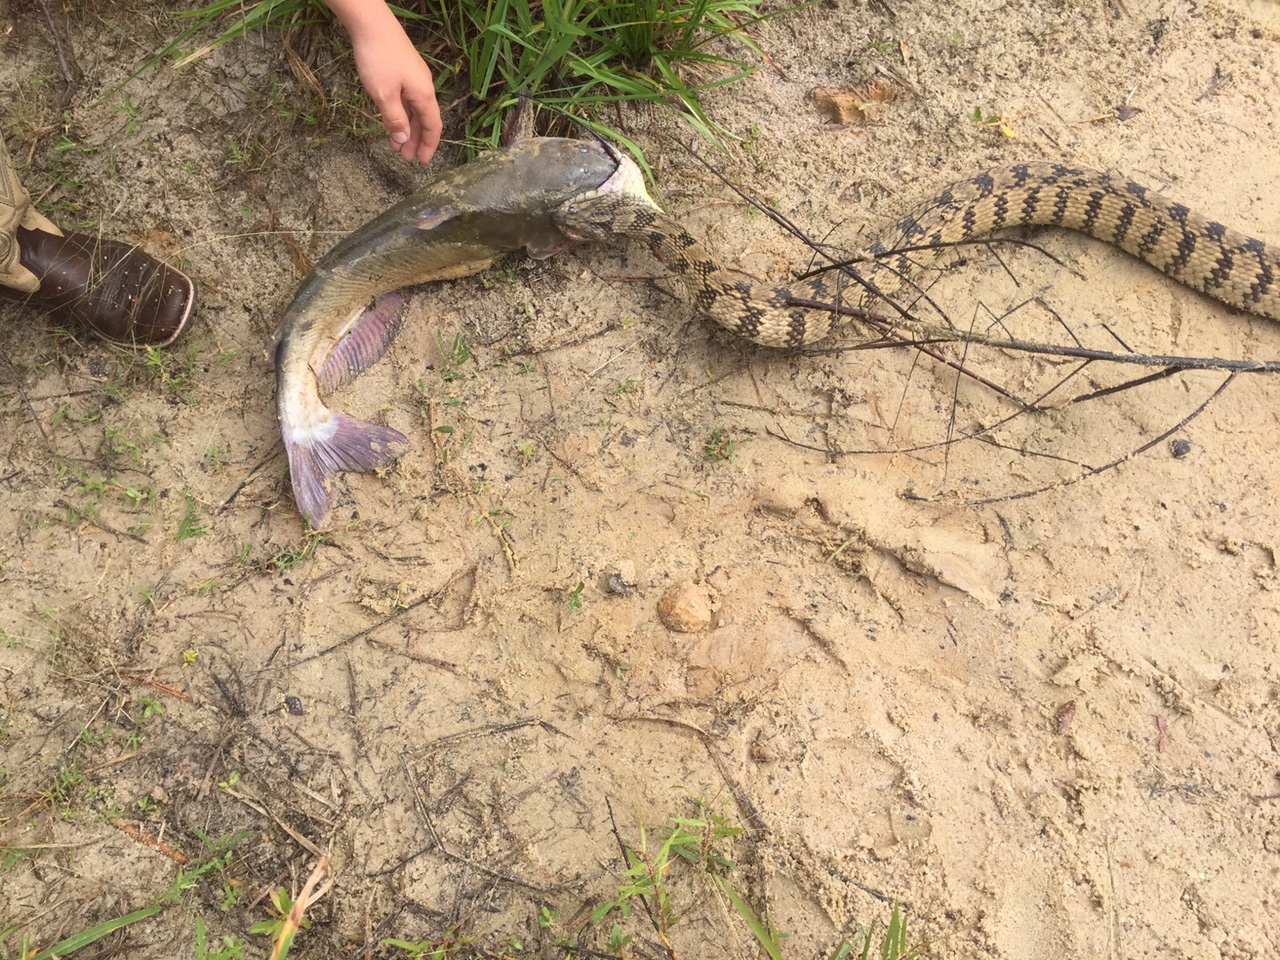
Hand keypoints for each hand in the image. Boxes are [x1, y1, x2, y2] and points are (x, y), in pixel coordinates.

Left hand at [323, 0, 441, 163]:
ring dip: (406, 128)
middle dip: (415, 141)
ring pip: (414, 110)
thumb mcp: (384, 94)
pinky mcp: (403, 70)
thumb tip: (403, 140)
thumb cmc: (378, 58)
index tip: (421, 162)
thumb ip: (394, 119)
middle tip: (405, 158)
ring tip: (396, 145)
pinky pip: (406, 99)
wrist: (371, 23)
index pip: (433, 126)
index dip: (428, 146)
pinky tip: (392, 120)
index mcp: (424, 94)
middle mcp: (423, 87)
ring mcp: (413, 78)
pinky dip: (401, 114)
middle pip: (424, 120)